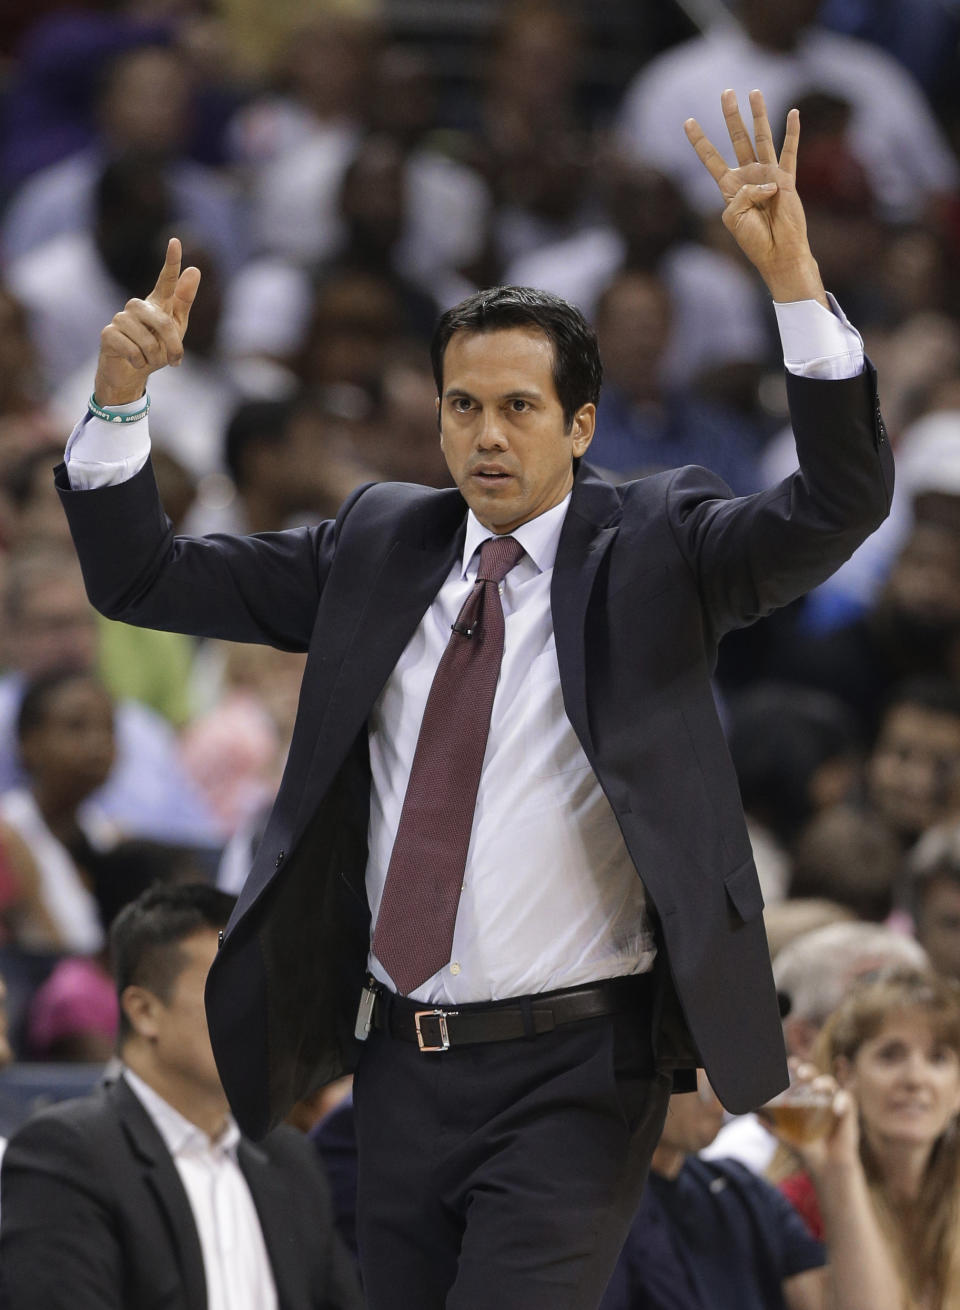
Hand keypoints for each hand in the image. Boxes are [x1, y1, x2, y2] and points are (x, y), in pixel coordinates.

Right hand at [93, 237, 200, 406]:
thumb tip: (195, 269)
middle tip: (175, 360)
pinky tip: (134, 362)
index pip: (166, 280)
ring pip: (146, 339)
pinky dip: (138, 361)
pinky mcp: (108, 333)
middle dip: (173, 346)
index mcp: (157, 305)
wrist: (130, 375)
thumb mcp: (176, 329)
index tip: (175, 241)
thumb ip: (184, 302)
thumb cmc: (155, 351)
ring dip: (153, 356)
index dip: (172, 262)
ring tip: (148, 359)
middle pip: (164, 322)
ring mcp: (121, 318)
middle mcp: (137, 307)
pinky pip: (131, 348)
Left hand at [684, 89, 827, 306]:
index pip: (711, 159)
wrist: (778, 253)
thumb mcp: (734, 217)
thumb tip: (765, 179)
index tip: (687, 121)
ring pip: (762, 138)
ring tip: (754, 92)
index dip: (699, 141)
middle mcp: (749, 176)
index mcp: (730, 188)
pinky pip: (789, 152)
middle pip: (737, 139)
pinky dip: (791, 133)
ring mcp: (768, 175)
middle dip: (731, 116)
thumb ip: (741, 193)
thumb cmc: (754, 240)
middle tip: (726, 92)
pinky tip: (793, 113)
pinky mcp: (787, 180)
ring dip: (758, 115)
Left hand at [771, 1061, 860, 1178]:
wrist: (827, 1169)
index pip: (799, 1076)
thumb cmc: (808, 1149)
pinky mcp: (847, 1113)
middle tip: (800, 1073)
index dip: (794, 1067)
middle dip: (807, 1070)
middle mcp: (819, 1097)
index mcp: (805, 1098)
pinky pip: (847, 1100)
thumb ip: (772, 1128)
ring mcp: (833, 1103)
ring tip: (816, 1087)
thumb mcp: (787, 1138)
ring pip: (831, 1084)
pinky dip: (841, 1101)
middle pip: (814, 1075)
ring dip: (823, 1082)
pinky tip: (835, 1109)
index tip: (788, 1064)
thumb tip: (754, 1118)